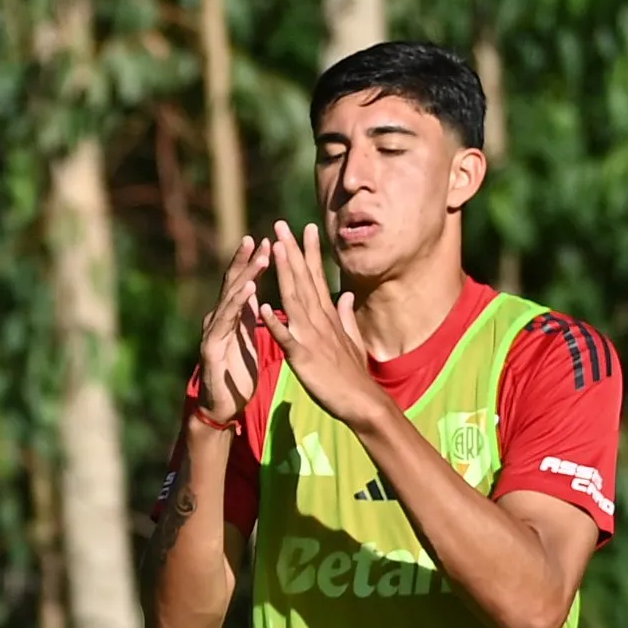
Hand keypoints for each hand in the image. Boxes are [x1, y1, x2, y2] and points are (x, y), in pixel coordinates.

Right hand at [193, 239, 268, 426]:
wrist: (222, 407)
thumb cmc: (236, 375)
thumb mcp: (246, 338)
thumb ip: (246, 315)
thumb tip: (252, 290)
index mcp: (230, 318)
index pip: (242, 284)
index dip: (252, 263)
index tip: (268, 242)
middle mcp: (218, 319)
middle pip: (232, 284)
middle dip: (245, 261)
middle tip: (258, 238)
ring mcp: (213, 332)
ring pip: (230, 298)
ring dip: (245, 276)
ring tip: (260, 258)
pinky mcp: (212, 348)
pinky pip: (226, 322)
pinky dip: (237, 304)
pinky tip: (249, 290)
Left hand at [245, 221, 396, 435]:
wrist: (362, 402)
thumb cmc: (355, 374)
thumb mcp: (352, 339)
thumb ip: (346, 315)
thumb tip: (344, 295)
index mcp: (328, 316)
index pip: (317, 277)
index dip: (309, 252)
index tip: (305, 227)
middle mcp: (320, 320)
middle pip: (303, 280)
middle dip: (291, 252)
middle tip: (280, 224)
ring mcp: (312, 337)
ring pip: (294, 300)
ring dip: (284, 274)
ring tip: (274, 250)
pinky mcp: (304, 358)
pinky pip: (287, 339)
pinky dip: (276, 323)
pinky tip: (264, 307)